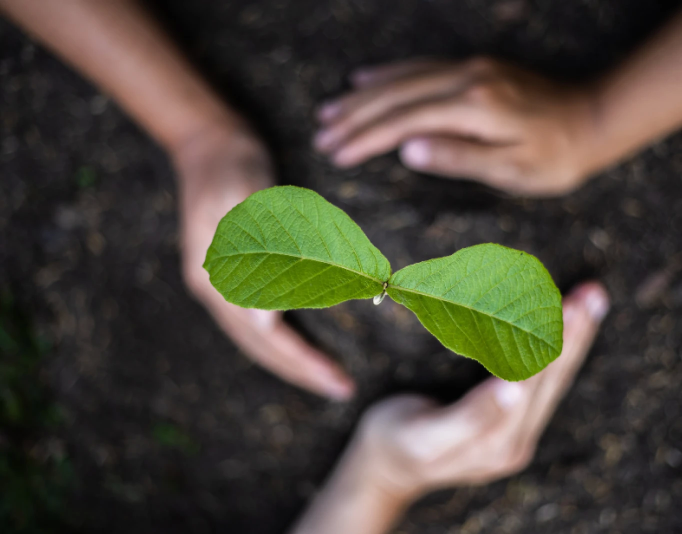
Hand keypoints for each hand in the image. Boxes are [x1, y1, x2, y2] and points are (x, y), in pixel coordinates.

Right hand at [173, 127, 354, 399]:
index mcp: (217, 276)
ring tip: (328, 377)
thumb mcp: (245, 194)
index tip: (337, 379)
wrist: (208, 141)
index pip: (265, 334)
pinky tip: (303, 346)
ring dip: (292, 361)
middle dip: (302, 370)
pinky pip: (258, 321)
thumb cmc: (232, 162)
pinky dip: (283, 340)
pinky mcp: (231, 274)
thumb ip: (261, 245)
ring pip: (257, 339)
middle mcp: (215, 288)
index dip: (302, 359)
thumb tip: (275, 312)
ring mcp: (219, 283)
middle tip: (343, 390)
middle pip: (261, 346)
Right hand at [314, 57, 600, 195]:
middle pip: (396, 94)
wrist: (595, 119)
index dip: (366, 138)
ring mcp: (470, 68)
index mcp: (474, 108)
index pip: (405, 121)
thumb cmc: (556, 157)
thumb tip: (407, 150)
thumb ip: (458, 157)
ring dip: (364, 94)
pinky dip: (389, 73)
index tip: (335, 153)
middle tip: (320, 133)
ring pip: (404, 77)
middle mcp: (467, 79)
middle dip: (355, 115)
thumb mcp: (511, 170)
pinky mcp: (475, 67)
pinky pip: (421, 66)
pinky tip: (366, 78)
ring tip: (329, 109)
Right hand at [352, 282, 608, 499]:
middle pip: (553, 381)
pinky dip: (556, 351)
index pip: (537, 385)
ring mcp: (516, 436)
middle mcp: (515, 442)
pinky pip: (542, 386)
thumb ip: (470, 417)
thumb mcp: (425, 435)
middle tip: (592, 294)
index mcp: (498, 444)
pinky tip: (565, 327)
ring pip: (553, 382)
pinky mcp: (511, 428)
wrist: (387, 469)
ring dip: (573, 340)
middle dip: (575, 335)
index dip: (557, 343)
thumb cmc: (398, 442)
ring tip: (590, 301)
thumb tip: (511, 390)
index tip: (573, 306)